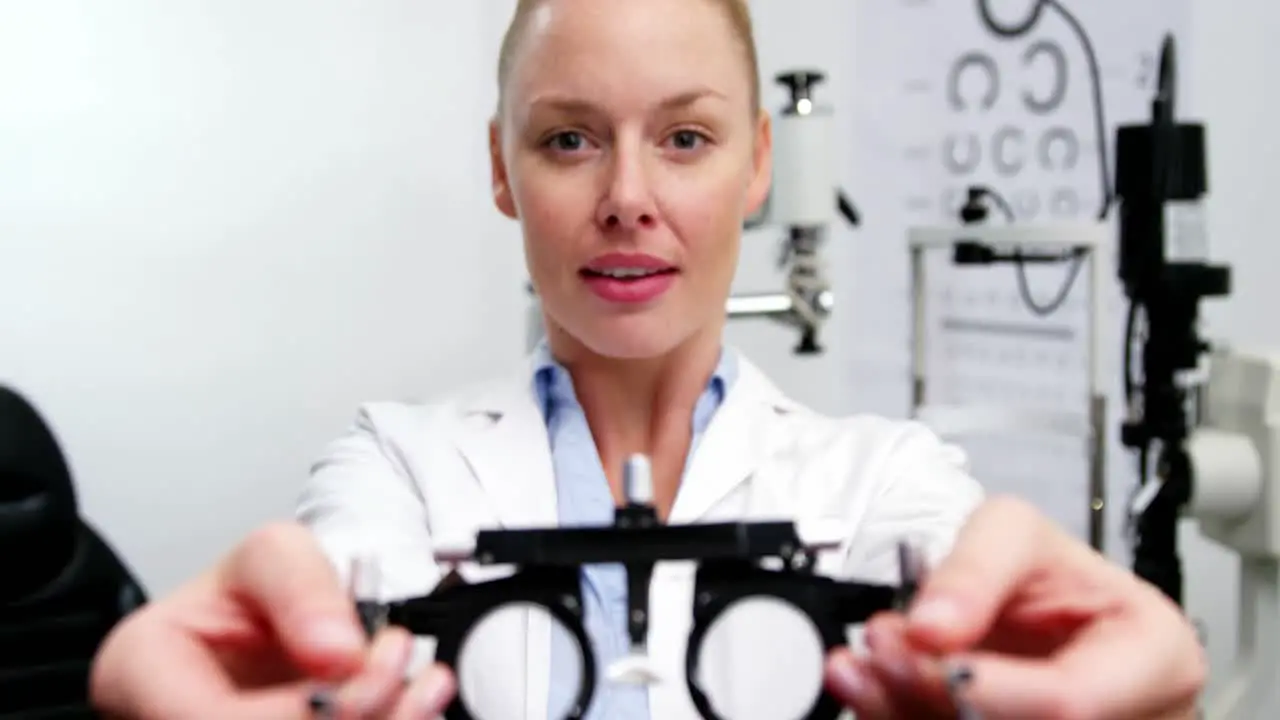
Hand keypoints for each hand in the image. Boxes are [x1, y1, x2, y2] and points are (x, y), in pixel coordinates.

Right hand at [89, 522, 456, 718]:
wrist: (267, 624)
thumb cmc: (248, 596)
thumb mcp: (271, 554)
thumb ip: (301, 586)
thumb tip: (338, 650)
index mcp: (142, 668)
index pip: (208, 717)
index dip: (292, 711)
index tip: (357, 674)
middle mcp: (169, 719)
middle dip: (350, 718)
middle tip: (400, 674)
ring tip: (424, 688)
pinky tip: (418, 707)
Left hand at [824, 496, 1206, 719]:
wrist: (1039, 605)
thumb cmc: (1051, 576)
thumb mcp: (1017, 533)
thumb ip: (975, 569)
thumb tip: (929, 626)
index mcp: (1156, 656)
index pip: (1072, 698)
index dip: (985, 685)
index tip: (921, 647)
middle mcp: (1129, 716)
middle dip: (934, 697)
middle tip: (880, 653)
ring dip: (906, 711)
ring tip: (863, 669)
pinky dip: (904, 718)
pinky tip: (872, 690)